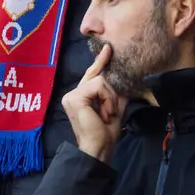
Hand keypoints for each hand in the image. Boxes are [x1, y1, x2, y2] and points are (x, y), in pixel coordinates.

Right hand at [61, 45, 126, 163]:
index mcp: (80, 96)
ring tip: (107, 114)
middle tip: (109, 112)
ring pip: (101, 81)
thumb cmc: (105, 131)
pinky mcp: (75, 97)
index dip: (100, 61)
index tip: (108, 48)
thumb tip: (123, 75)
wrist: (99, 147)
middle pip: (99, 76)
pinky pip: (98, 86)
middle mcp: (73, 93)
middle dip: (111, 93)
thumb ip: (115, 91)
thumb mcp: (114, 106)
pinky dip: (107, 99)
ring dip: (110, 99)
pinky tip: (104, 113)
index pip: (92, 75)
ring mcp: (71, 95)